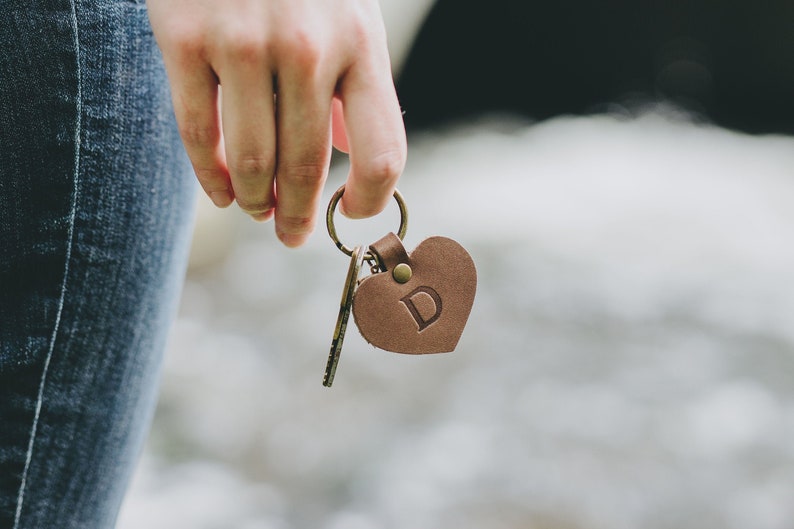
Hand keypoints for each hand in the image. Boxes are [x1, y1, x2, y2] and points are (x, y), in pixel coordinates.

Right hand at [147, 0, 406, 246]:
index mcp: (361, 44)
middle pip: (308, 168)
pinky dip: (210, 177)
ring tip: (257, 209)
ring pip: (251, 161)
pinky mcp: (183, 37)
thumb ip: (352, 84)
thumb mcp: (349, 15)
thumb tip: (343, 153)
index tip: (349, 215)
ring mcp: (243, 43)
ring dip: (256, 201)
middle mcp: (307, 47)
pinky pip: (196, 134)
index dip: (369, 201)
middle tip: (290, 235)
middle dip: (299, 216)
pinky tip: (221, 192)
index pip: (382, 153)